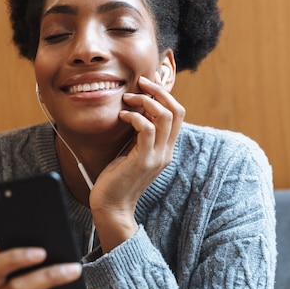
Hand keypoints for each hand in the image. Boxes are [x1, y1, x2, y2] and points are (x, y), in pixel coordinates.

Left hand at [90, 74, 184, 251]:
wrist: (112, 205)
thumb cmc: (117, 177)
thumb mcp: (132, 151)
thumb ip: (139, 135)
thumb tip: (136, 111)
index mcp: (166, 148)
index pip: (177, 114)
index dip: (164, 95)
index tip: (145, 85)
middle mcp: (166, 151)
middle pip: (176, 110)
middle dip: (159, 91)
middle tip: (140, 83)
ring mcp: (157, 156)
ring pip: (165, 116)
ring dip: (146, 101)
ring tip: (128, 99)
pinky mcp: (143, 160)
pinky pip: (147, 129)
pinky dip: (135, 116)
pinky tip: (122, 116)